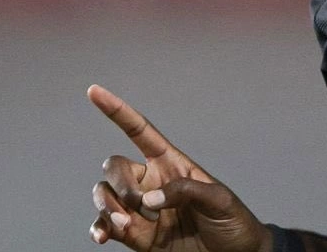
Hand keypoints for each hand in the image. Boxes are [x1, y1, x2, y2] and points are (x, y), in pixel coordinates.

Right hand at [87, 84, 272, 251]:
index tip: (94, 91)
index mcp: (171, 164)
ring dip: (106, 206)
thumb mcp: (218, 200)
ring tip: (125, 224)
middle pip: (115, 168)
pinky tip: (103, 236)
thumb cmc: (232, 221)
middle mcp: (151, 182)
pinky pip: (105, 225)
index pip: (139, 132)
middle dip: (119, 183)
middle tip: (140, 204)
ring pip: (104, 195)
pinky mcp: (135, 235)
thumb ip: (185, 192)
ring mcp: (140, 209)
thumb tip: (149, 200)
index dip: (118, 111)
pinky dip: (98, 228)